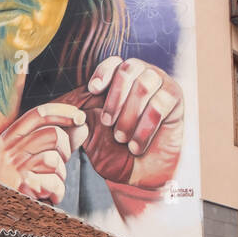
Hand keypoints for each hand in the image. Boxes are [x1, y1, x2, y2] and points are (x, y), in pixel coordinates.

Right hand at [0, 103, 89, 203]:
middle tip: (56, 166)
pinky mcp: (24, 186)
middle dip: (65, 151)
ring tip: (47, 184)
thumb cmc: (18, 184)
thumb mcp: (30, 156)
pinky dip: (57, 192)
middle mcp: (9, 149)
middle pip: (54, 134)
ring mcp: (15, 167)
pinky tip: (46, 196)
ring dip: (59, 175)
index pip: (39, 113)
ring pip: (56, 159)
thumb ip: (55, 140)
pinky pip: (55, 183)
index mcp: (9, 137)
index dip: (64, 112)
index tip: (80, 117)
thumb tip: (81, 124)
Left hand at [82, 56, 183, 187]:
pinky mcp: (175, 99)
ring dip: (129, 116)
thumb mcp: (92, 134)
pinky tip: (137, 146)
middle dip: (114, 99)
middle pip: (128, 70)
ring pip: (144, 85)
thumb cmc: (115, 151)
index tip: (93, 90)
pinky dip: (145, 128)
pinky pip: (160, 104)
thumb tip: (62, 105)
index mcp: (121, 79)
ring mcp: (161, 84)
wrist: (139, 173)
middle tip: (107, 124)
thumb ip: (80, 117)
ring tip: (122, 139)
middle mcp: (142, 75)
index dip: (103, 72)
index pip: (114, 63)